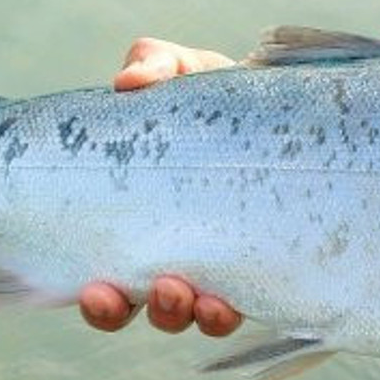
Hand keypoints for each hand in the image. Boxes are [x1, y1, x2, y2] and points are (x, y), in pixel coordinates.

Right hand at [78, 38, 243, 335]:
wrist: (283, 107)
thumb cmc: (216, 96)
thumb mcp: (181, 72)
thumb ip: (153, 65)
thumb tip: (128, 82)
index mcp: (138, 224)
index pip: (106, 279)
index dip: (99, 299)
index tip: (97, 288)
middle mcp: (172, 255)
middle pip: (144, 309)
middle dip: (148, 310)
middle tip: (160, 290)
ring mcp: (217, 265)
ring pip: (193, 315)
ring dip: (189, 314)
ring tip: (197, 298)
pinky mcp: (261, 264)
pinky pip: (244, 303)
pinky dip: (231, 308)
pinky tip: (230, 300)